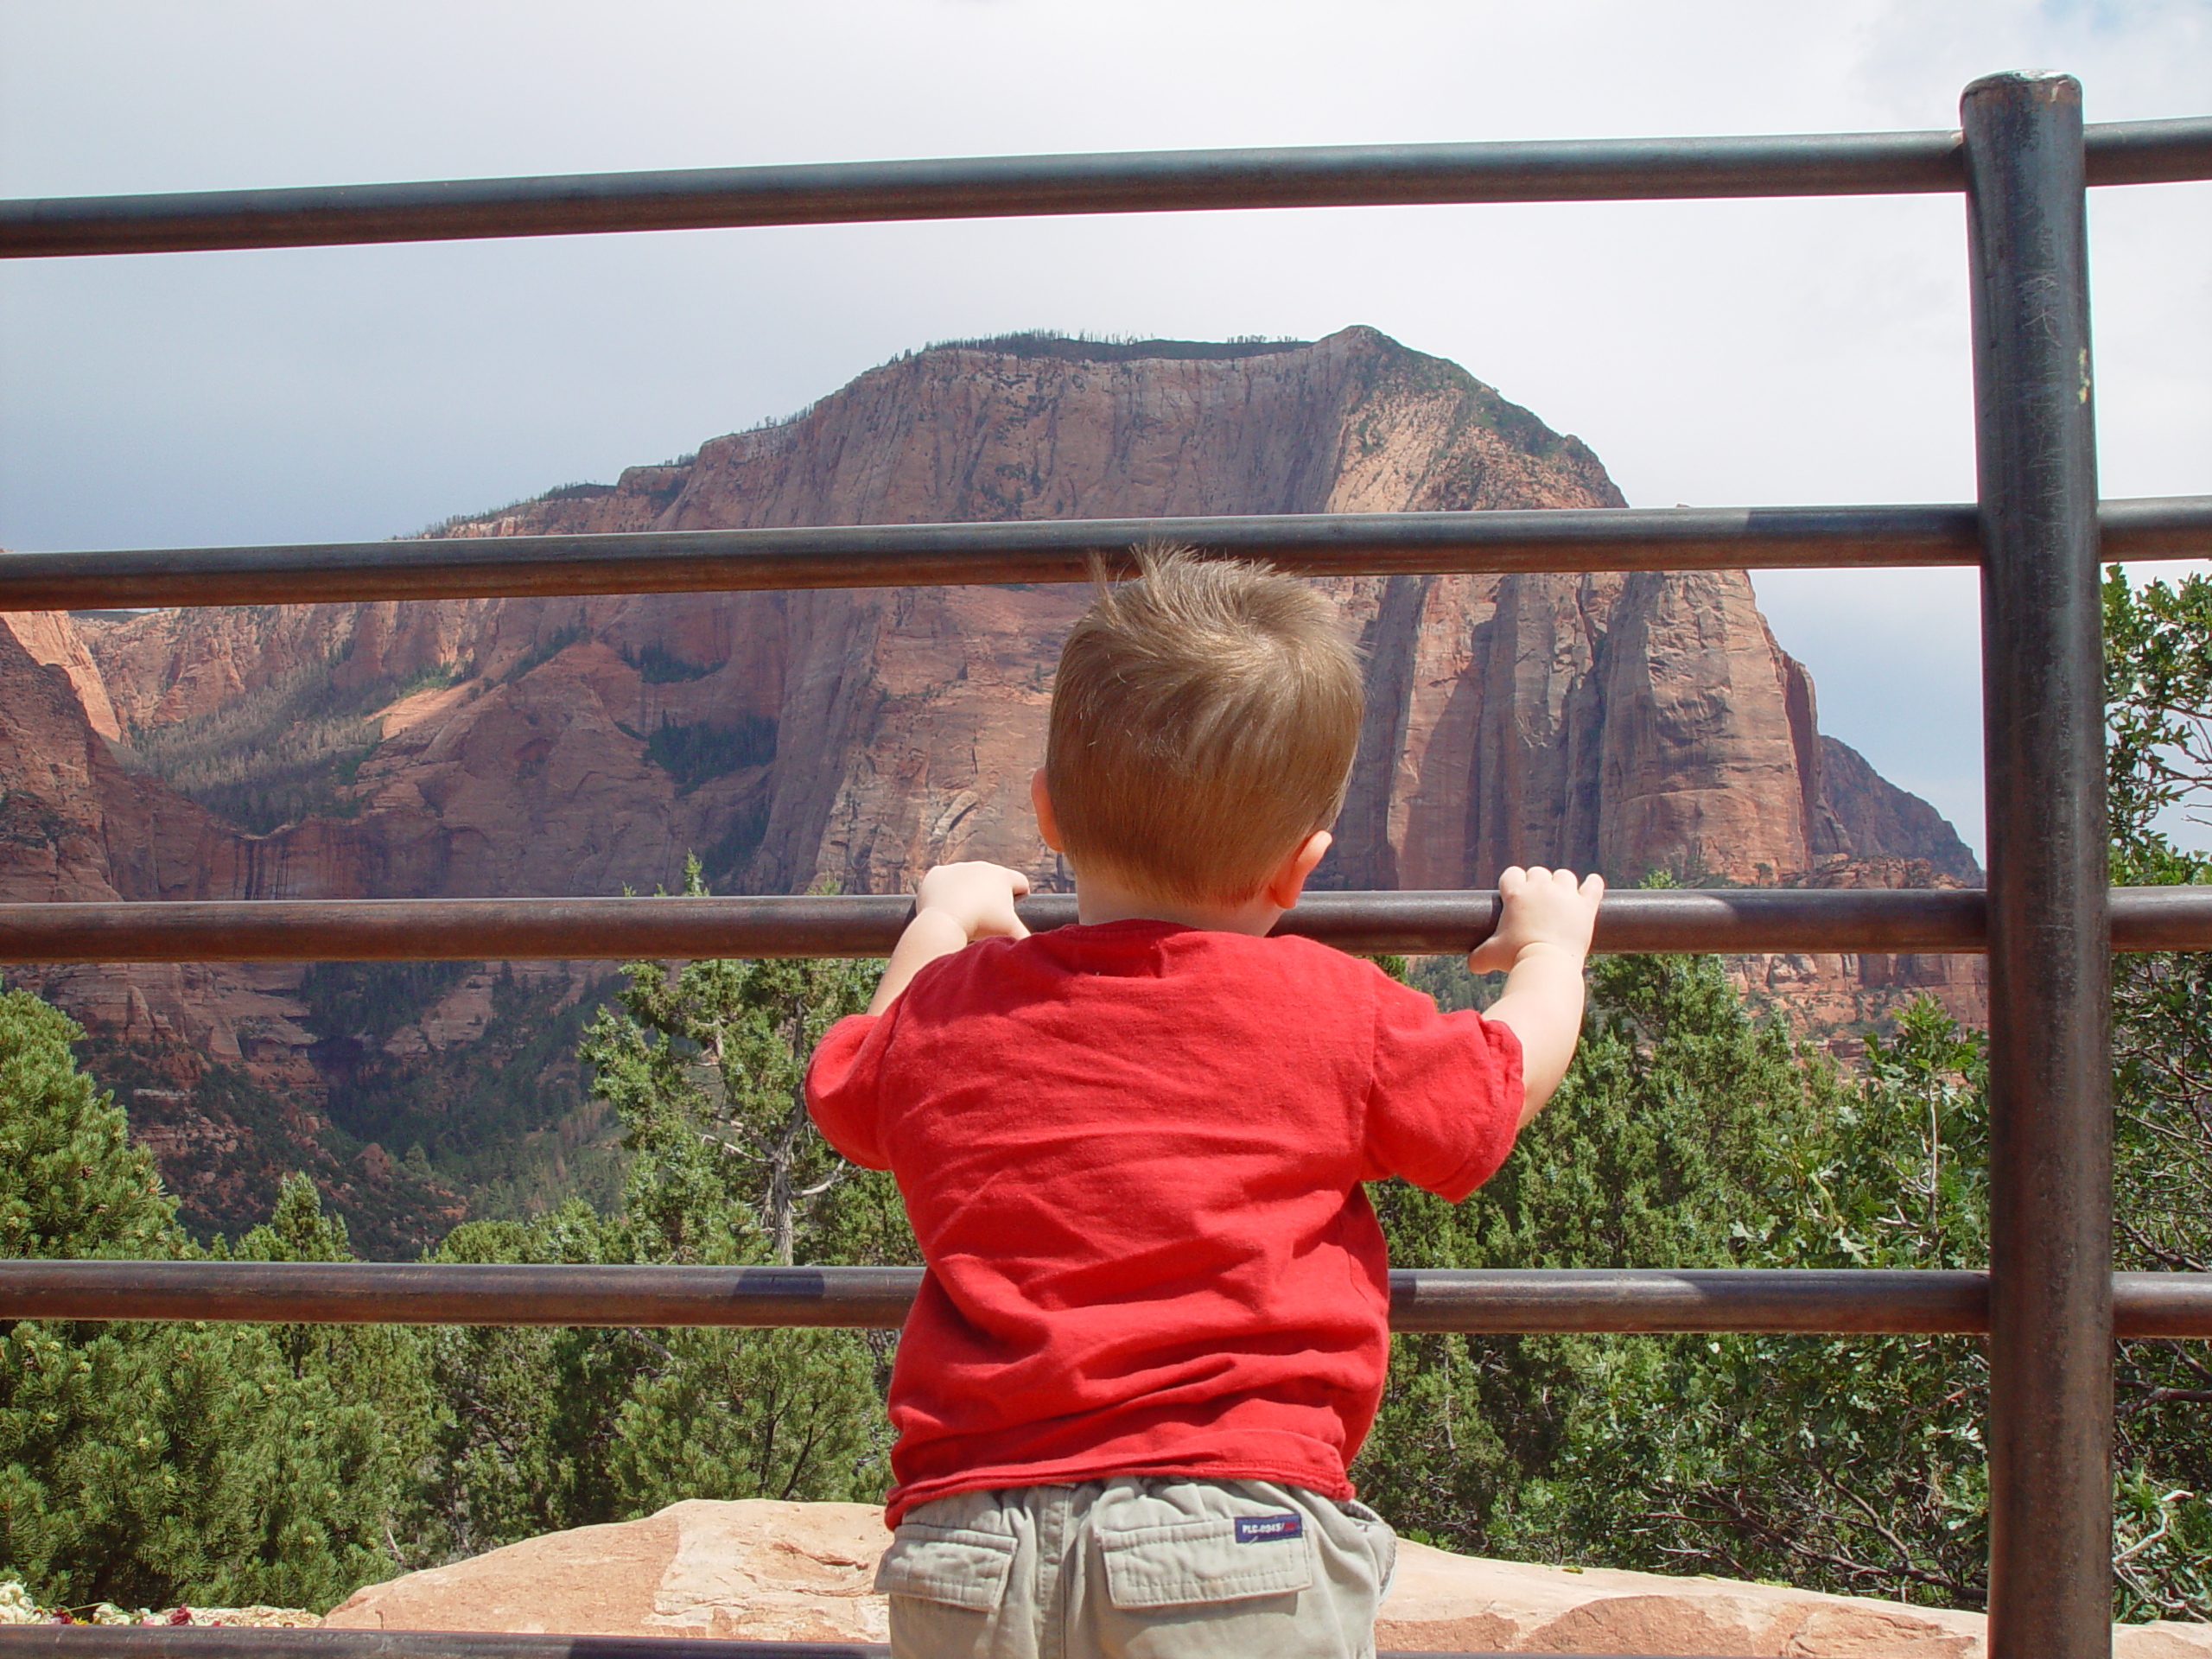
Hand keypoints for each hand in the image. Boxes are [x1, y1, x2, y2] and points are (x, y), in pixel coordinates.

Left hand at [914, 861, 1031, 942]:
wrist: (945, 920)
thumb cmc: (982, 925)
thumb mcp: (1011, 932)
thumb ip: (1028, 939)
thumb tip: (1041, 948)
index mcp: (1003, 876)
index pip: (1020, 882)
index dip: (1021, 896)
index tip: (1015, 909)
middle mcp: (981, 866)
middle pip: (992, 882)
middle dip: (992, 897)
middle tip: (986, 919)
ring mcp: (957, 868)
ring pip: (967, 881)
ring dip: (967, 894)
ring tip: (964, 916)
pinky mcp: (936, 873)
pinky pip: (943, 882)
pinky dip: (944, 893)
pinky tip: (945, 907)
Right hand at [1469, 866, 1603, 974]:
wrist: (1547, 964)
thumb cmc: (1515, 957)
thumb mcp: (1489, 956)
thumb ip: (1478, 957)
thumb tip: (1472, 965)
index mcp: (1516, 893)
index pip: (1512, 874)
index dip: (1513, 883)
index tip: (1515, 896)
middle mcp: (1541, 887)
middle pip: (1538, 872)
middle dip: (1537, 884)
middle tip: (1537, 903)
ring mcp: (1565, 894)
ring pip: (1564, 876)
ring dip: (1562, 884)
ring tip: (1561, 899)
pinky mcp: (1586, 905)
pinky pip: (1593, 885)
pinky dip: (1593, 884)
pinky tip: (1592, 885)